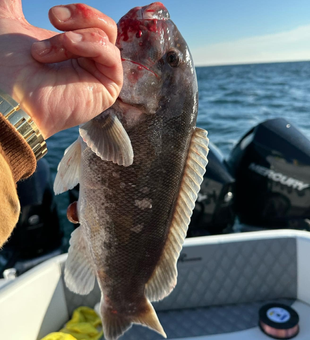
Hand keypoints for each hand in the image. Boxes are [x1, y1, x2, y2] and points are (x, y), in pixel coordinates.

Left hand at [0, 1, 122, 138]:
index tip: (51, 14)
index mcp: (71, 48)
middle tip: (53, 17)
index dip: (78, 12)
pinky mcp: (108, 89)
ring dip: (74, 38)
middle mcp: (88, 62)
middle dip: (81, 16)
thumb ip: (13, 2)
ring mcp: (99, 76)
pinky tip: (70, 45)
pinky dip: (92, 44)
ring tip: (45, 51)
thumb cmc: (6, 67)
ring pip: (106, 39)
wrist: (10, 97)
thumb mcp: (10, 23)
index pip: (91, 22)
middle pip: (105, 28)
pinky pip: (112, 57)